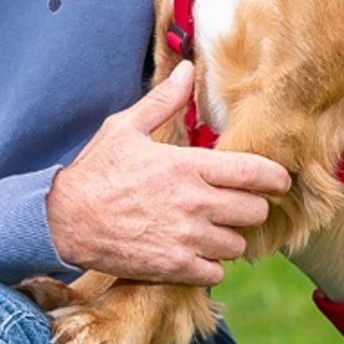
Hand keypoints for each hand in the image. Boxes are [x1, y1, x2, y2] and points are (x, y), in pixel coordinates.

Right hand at [45, 62, 290, 285]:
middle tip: (236, 203)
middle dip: (251, 206)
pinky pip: (216, 273)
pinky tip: (194, 251)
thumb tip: (187, 70)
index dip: (275, 177)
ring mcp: (186, 239)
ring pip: (237, 244)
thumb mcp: (126, 127)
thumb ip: (164, 102)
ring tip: (210, 228)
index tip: (279, 179)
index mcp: (187, 166)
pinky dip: (210, 265)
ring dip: (228, 236)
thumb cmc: (96, 171)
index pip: (253, 172)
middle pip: (254, 211)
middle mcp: (194, 203)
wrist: (65, 220)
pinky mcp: (174, 268)